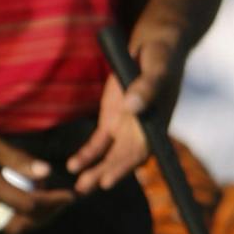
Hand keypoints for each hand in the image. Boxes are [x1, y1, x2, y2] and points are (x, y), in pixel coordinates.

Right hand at [0, 114, 75, 233]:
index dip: (53, 203)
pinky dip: (11, 214)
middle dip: (45, 219)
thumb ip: (15, 157)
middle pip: (18, 226)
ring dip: (28, 220)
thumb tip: (45, 173)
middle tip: (61, 205)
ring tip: (44, 204)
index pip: (28, 205)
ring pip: (4, 227)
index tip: (69, 195)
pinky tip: (18, 197)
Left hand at [69, 25, 182, 192]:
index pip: (141, 151)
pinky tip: (73, 165)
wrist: (153, 46)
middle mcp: (141, 130)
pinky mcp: (112, 122)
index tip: (108, 181)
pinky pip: (99, 144)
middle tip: (84, 188)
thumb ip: (147, 87)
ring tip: (79, 186)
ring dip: (95, 170)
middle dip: (105, 174)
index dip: (125, 166)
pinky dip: (87, 155)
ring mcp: (126, 128)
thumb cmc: (159, 56)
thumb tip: (134, 107)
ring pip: (110, 155)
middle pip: (122, 159)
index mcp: (155, 122)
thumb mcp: (156, 67)